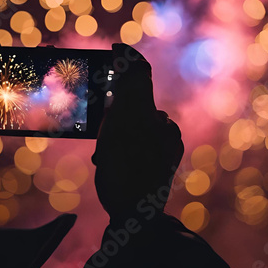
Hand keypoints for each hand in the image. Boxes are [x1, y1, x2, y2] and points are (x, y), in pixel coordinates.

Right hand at [92, 43, 183, 217]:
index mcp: (147, 115)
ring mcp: (164, 142)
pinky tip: (118, 158)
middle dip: (115, 105)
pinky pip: (144, 138)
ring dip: (119, 128)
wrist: (138, 218)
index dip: (127, 59)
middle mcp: (161, 125)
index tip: (115, 49)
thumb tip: (128, 69)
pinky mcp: (165, 156)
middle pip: (136, 98)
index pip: (140, 74)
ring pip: (136, 121)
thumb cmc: (122, 175)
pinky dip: (129, 141)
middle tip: (101, 121)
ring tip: (105, 151)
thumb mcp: (116, 132)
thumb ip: (124, 98)